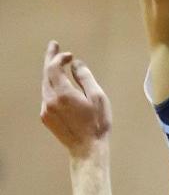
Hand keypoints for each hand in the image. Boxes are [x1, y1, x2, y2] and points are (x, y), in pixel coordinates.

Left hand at [40, 42, 111, 157]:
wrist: (87, 148)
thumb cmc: (97, 123)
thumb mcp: (98, 97)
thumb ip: (85, 78)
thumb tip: (76, 64)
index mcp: (63, 94)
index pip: (54, 68)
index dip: (60, 58)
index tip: (70, 55)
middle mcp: (50, 100)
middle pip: (46, 74)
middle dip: (50, 59)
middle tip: (54, 46)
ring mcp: (46, 109)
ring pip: (45, 85)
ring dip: (50, 73)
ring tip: (57, 63)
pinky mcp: (46, 117)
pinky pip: (46, 96)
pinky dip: (51, 86)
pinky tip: (59, 85)